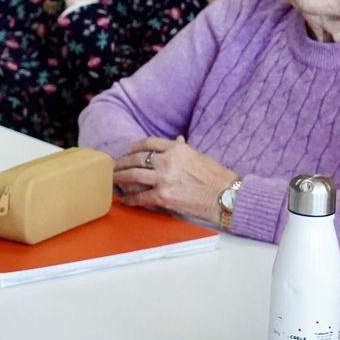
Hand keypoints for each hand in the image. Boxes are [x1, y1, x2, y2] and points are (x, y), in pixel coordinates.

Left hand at [111, 136, 235, 225]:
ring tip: (113, 180)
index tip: (128, 151)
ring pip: (133, 175)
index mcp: (177, 149)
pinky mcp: (164, 196)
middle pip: (136, 158)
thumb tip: (177, 140)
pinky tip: (125, 200)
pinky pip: (140, 197)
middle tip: (114, 166)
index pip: (148, 143)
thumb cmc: (217, 177)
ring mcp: (164, 179)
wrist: (226, 197)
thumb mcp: (199, 155)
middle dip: (122, 162)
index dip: (134, 147)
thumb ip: (183, 148)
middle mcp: (168, 161)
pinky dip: (130, 198)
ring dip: (120, 178)